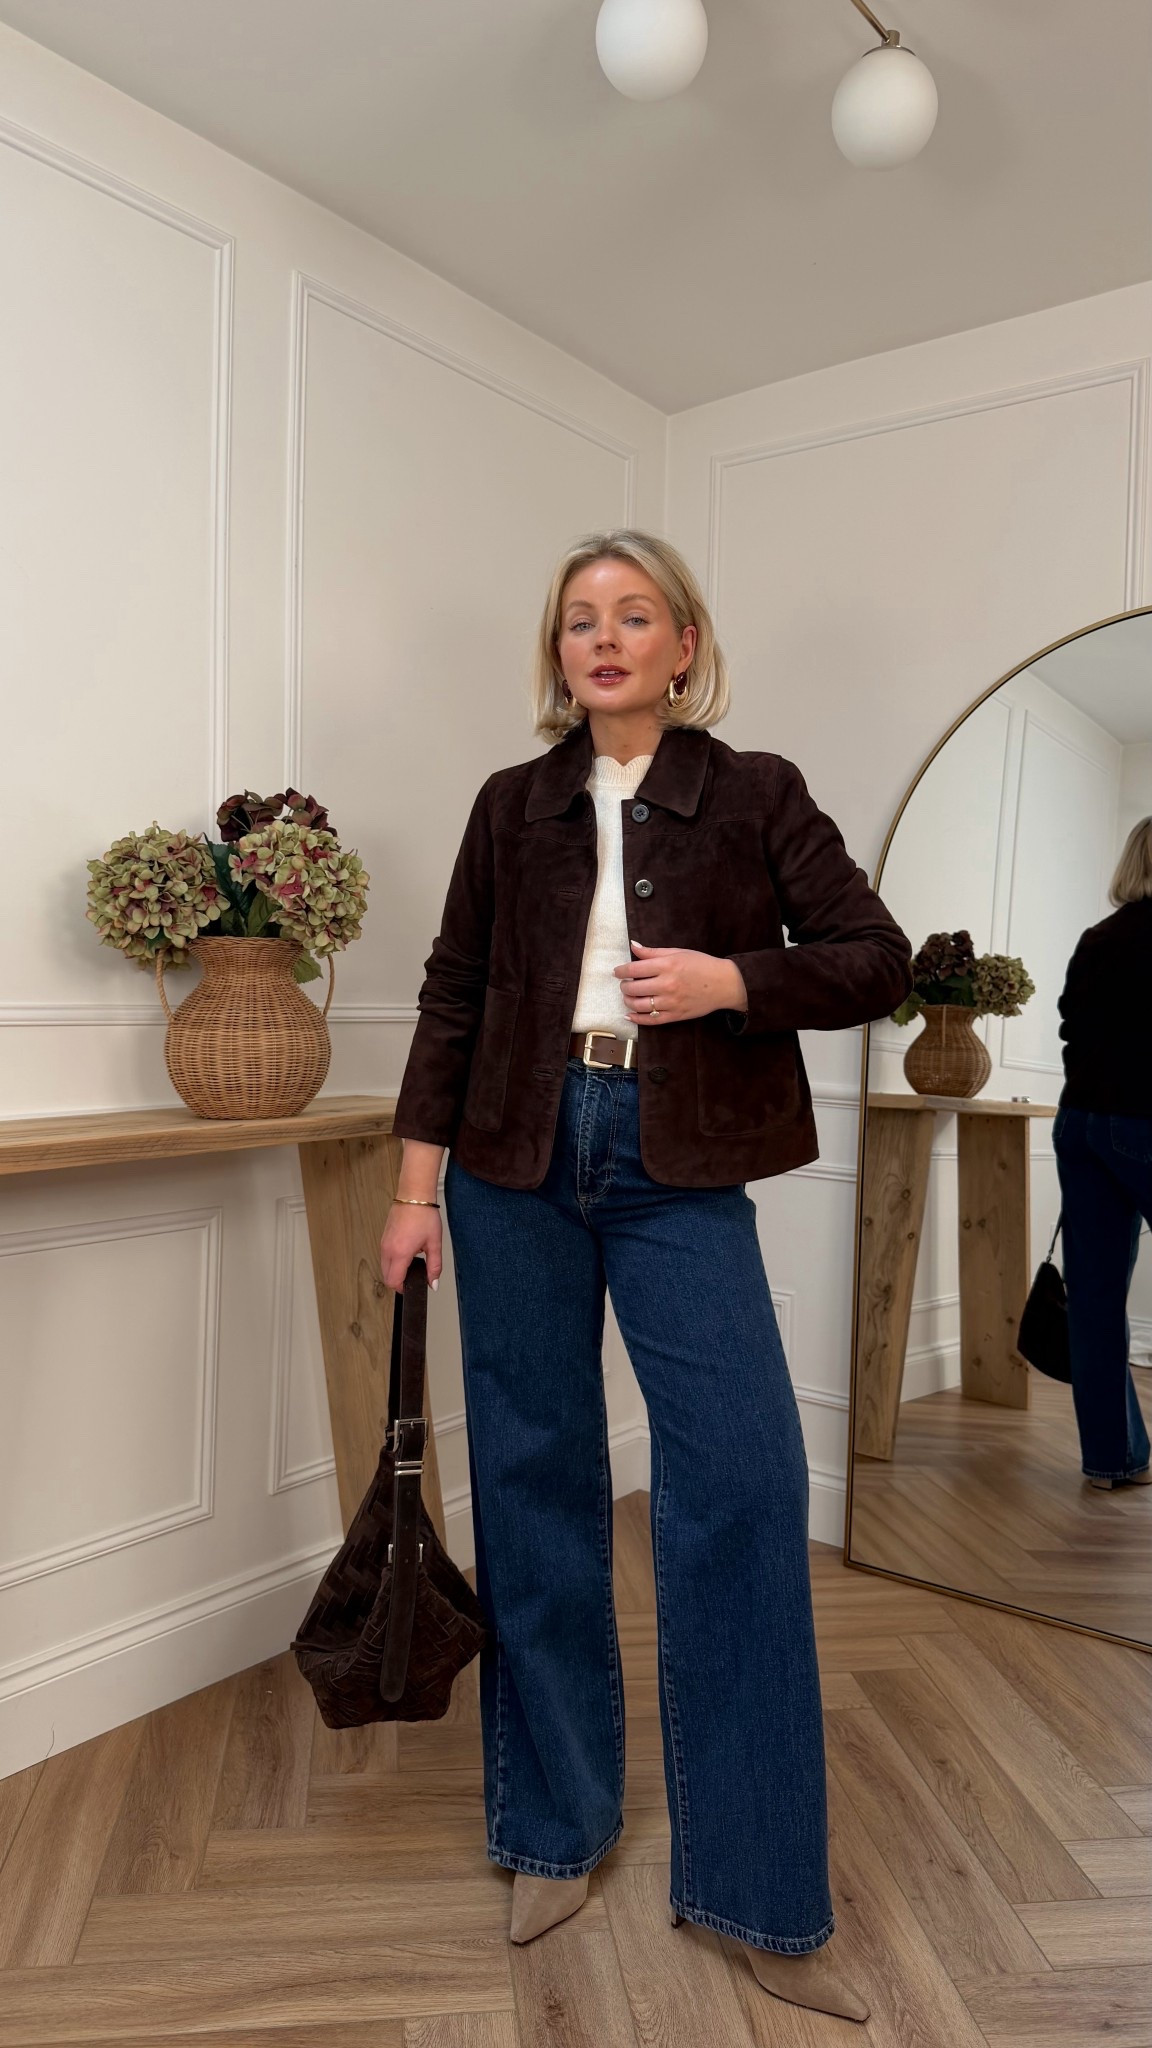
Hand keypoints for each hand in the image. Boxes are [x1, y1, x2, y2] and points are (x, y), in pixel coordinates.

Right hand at [379, 1200, 443, 1293]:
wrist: (414, 1196)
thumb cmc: (424, 1215)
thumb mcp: (434, 1243)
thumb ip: (434, 1266)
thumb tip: (433, 1283)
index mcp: (400, 1252)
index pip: (393, 1281)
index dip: (403, 1288)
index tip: (413, 1286)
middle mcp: (388, 1249)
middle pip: (386, 1277)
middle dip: (398, 1281)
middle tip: (413, 1276)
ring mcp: (383, 1243)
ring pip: (384, 1267)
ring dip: (395, 1271)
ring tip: (411, 1262)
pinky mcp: (383, 1238)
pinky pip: (384, 1257)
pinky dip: (392, 1261)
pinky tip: (406, 1253)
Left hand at [615, 941, 747, 1023]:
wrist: (724, 984)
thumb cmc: (702, 965)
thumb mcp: (678, 952)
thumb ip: (653, 952)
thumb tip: (633, 946)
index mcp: (668, 966)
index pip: (634, 969)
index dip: (621, 971)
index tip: (617, 972)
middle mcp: (667, 984)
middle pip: (634, 988)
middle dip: (624, 986)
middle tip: (624, 984)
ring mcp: (671, 1002)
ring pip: (639, 1005)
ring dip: (628, 1001)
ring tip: (628, 997)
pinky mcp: (675, 1015)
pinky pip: (651, 1021)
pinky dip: (636, 1019)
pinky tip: (630, 1015)